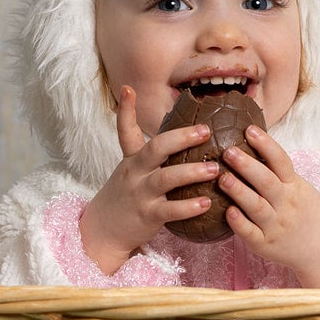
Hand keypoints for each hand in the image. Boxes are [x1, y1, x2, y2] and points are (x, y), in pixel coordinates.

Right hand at [78, 87, 222, 274]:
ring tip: (214, 169)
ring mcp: (140, 194)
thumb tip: (179, 134)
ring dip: (191, 172)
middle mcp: (135, 173)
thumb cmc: (127, 196)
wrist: (104, 230)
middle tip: (205, 130)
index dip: (126, 110)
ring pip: (166, 179)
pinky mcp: (148, 216)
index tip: (129, 89)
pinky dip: (188, 207)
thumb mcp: (132, 170)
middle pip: (155, 149)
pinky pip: (169, 210)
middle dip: (181, 138)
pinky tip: (206, 203)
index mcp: (133, 159)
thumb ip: (151, 153)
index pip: (126, 131)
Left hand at [218, 127, 319, 287]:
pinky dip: (240, 223)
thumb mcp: (301, 189)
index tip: (249, 129)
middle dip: (247, 165)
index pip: (281, 161)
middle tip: (228, 151)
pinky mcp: (265, 245)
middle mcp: (286, 204)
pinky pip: (251, 234)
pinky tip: (228, 212)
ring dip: (239, 192)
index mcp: (294, 187)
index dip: (266, 144)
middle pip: (267, 182)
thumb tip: (253, 145)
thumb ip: (280, 173)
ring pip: (257, 206)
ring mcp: (276, 225)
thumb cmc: (308, 214)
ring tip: (223, 178)